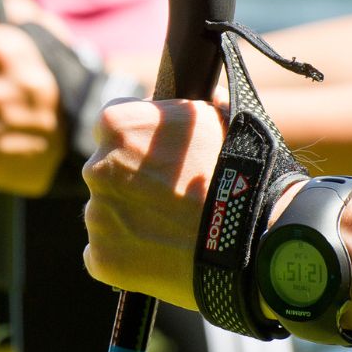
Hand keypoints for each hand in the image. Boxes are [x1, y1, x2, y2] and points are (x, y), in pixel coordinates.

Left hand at [81, 98, 224, 309]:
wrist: (254, 236)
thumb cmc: (239, 172)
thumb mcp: (217, 119)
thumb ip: (188, 107)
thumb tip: (201, 93)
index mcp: (117, 126)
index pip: (110, 127)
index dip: (135, 141)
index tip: (157, 158)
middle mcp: (98, 168)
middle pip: (105, 171)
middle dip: (130, 181)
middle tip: (169, 196)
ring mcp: (98, 216)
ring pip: (106, 213)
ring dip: (129, 219)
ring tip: (170, 229)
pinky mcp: (103, 258)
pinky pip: (104, 253)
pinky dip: (124, 255)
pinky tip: (156, 253)